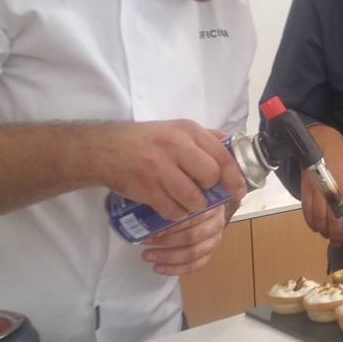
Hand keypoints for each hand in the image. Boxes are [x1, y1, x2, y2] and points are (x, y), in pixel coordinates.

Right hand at [90, 120, 247, 220]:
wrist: (103, 149)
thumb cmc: (144, 140)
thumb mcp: (174, 128)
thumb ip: (203, 137)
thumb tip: (230, 146)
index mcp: (187, 130)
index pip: (222, 155)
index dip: (234, 176)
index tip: (239, 189)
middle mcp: (175, 146)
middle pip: (210, 177)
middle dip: (209, 189)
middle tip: (201, 190)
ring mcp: (159, 168)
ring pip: (193, 198)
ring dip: (194, 205)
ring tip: (186, 200)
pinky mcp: (146, 188)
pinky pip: (173, 210)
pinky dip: (176, 212)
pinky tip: (171, 205)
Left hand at [140, 206, 226, 274]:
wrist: (203, 207)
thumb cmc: (186, 202)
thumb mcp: (180, 197)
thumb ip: (168, 204)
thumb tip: (146, 219)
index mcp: (210, 205)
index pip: (190, 217)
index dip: (169, 226)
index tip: (150, 230)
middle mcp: (216, 222)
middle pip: (191, 236)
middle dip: (165, 242)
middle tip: (145, 242)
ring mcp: (215, 240)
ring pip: (193, 253)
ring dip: (168, 257)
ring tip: (148, 256)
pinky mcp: (210, 253)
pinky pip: (195, 266)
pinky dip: (176, 269)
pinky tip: (160, 268)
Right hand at [301, 125, 342, 245]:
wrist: (319, 141)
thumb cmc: (341, 155)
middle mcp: (334, 191)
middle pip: (334, 221)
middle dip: (337, 236)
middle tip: (339, 242)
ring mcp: (318, 192)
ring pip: (319, 220)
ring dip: (323, 231)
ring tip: (328, 234)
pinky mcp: (305, 191)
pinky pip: (307, 213)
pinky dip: (311, 223)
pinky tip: (316, 226)